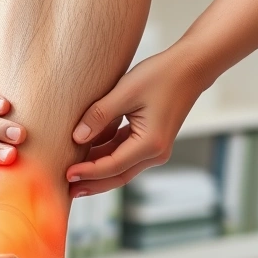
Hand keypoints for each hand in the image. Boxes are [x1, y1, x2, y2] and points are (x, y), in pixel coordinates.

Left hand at [66, 47, 207, 196]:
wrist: (190, 68)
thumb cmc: (160, 75)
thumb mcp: (125, 91)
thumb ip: (99, 115)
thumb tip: (76, 138)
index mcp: (150, 144)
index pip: (113, 166)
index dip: (88, 171)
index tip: (67, 174)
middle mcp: (156, 153)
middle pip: (117, 175)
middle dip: (92, 183)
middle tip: (67, 190)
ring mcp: (155, 149)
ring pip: (121, 167)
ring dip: (97, 171)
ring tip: (73, 175)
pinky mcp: (151, 141)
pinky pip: (125, 154)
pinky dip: (106, 155)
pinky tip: (87, 154)